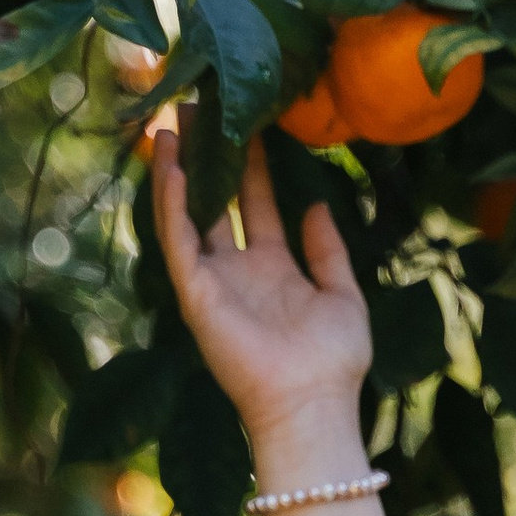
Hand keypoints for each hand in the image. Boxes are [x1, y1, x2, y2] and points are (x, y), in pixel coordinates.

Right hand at [152, 121, 371, 484]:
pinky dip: (173, 203)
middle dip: (207, 158)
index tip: (251, 125)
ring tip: (172, 123)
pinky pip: (178, 241)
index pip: (258, 206)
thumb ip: (328, 250)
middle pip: (215, 202)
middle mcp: (238, 272)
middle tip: (199, 109)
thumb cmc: (334, 361)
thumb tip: (316, 206)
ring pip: (187, 215)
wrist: (313, 406)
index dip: (253, 167)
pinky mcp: (196, 294)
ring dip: (178, 171)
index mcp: (274, 270)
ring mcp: (213, 282)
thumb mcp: (343, 294)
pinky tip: (172, 165)